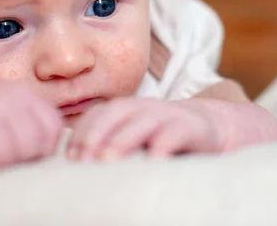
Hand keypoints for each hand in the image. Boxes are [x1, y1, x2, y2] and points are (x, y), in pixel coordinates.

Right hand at [0, 76, 63, 174]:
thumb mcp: (9, 112)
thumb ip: (32, 130)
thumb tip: (55, 162)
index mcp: (23, 97)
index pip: (51, 132)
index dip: (39, 152)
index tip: (22, 156)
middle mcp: (4, 99)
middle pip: (29, 146)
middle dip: (16, 161)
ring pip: (3, 156)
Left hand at [67, 97, 220, 160]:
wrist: (206, 127)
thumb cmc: (160, 139)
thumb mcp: (134, 138)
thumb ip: (110, 146)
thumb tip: (78, 169)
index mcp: (126, 109)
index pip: (98, 114)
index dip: (82, 132)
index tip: (70, 157)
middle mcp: (143, 108)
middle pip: (115, 114)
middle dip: (95, 135)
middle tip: (83, 161)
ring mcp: (167, 115)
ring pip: (142, 122)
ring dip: (122, 140)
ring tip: (108, 161)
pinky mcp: (189, 128)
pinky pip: (174, 134)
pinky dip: (162, 147)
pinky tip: (152, 163)